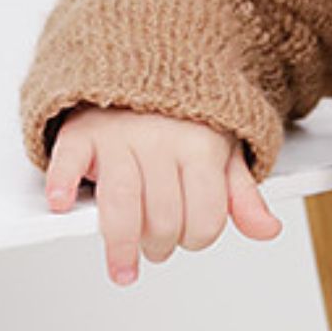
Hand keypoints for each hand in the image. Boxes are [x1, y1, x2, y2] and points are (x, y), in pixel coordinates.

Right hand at [44, 105, 281, 285]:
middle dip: (161, 246)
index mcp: (200, 147)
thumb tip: (267, 229)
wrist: (141, 62)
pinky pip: (70, 162)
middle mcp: (160, 141)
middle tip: (156, 245)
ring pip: (121, 205)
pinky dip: (64, 186)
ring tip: (123, 268)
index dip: (199, 238)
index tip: (189, 238)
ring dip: (120, 246)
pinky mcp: (82, 132)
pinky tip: (64, 205)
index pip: (205, 218)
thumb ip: (242, 195)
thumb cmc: (183, 115)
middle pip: (162, 220)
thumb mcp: (223, 151)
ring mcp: (119, 137)